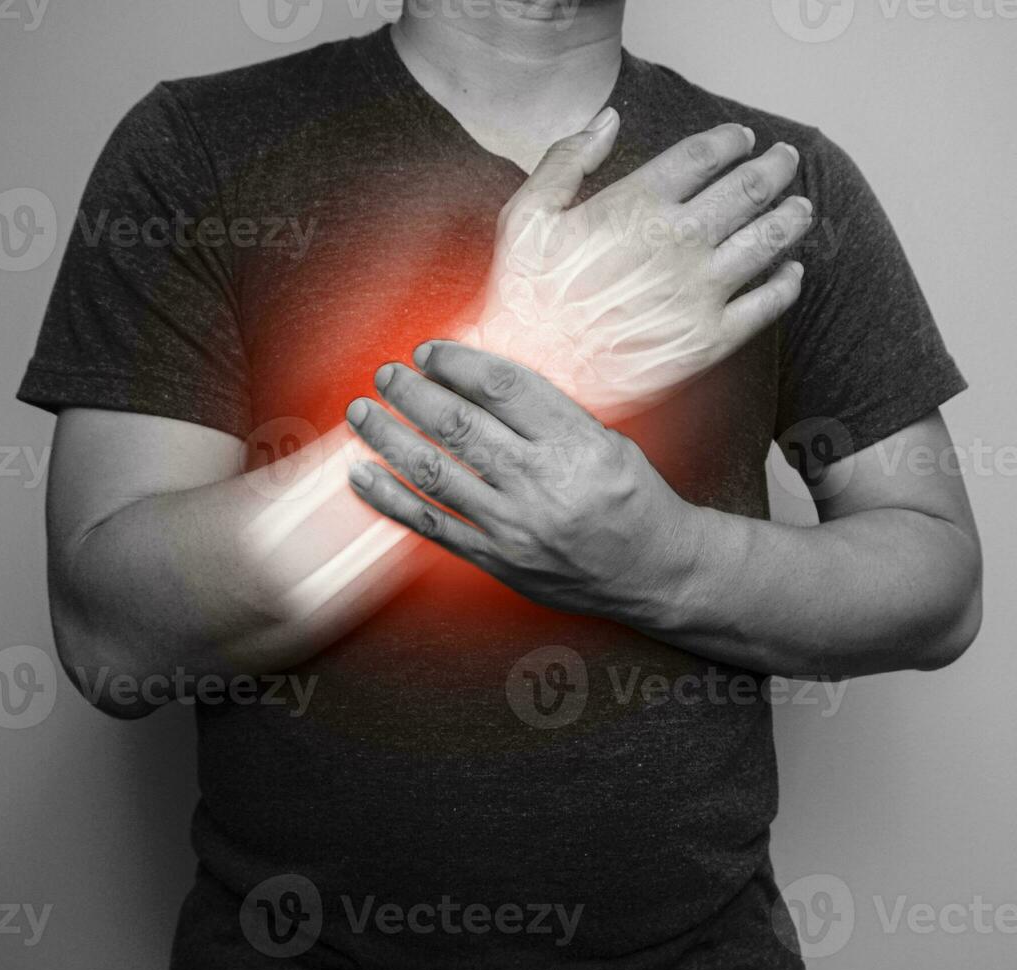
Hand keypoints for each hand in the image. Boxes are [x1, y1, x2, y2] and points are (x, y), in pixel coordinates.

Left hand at [345, 342, 696, 617]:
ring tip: (363, 412)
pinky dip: (390, 498)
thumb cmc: (634, 500)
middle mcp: (543, 483)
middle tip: (387, 374)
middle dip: (412, 394)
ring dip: (389, 437)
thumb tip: (480, 381)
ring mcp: (515, 525)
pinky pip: (432, 526)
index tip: (430, 351)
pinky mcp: (498, 560)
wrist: (654, 571)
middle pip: (460, 426)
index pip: (503, 389)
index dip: (457, 364)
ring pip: (436, 472)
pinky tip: (362, 476)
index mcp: (576, 443)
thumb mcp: (608, 440)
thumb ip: (550, 414)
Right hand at [459, 108, 812, 420]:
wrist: (532, 376)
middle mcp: (677, 242)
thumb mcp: (527, 214)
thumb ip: (568, 158)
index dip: (731, 141)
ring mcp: (699, 291)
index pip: (703, 155)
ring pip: (766, 242)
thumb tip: (609, 119)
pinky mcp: (709, 339)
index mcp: (635, 204)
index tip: (744, 138)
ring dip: (791, 218)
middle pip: (746, 190)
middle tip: (786, 161)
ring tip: (801, 208)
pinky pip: (766, 304)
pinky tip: (792, 273)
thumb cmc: (523, 297)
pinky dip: (787, 284)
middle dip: (773, 169)